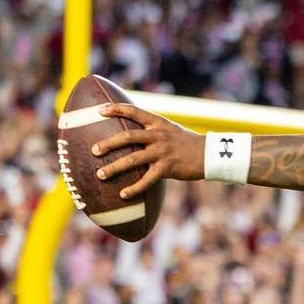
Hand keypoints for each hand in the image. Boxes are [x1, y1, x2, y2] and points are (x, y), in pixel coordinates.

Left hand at [91, 103, 206, 197]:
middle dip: (108, 144)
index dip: (115, 109)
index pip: (134, 111)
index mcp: (158, 123)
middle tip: (94, 150)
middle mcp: (158, 135)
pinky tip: (123, 194)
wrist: (210, 154)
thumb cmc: (187, 142)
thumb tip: (132, 134)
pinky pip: (146, 180)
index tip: (99, 111)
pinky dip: (134, 188)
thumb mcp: (170, 130)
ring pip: (133, 159)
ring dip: (114, 167)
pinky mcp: (167, 168)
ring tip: (100, 174)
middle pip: (128, 137)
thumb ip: (152, 130)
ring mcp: (162, 152)